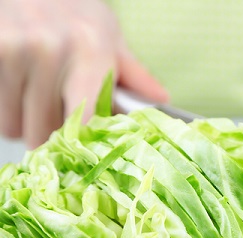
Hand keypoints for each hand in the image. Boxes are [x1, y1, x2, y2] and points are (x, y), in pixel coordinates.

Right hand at [0, 0, 167, 147]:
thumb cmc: (69, 9)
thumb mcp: (105, 32)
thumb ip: (131, 71)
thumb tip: (160, 99)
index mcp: (91, 50)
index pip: (87, 120)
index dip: (83, 144)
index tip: (83, 151)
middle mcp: (52, 49)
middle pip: (46, 132)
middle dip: (49, 133)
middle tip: (54, 113)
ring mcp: (16, 49)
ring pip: (14, 126)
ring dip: (21, 122)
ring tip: (32, 95)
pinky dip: (4, 107)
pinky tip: (14, 84)